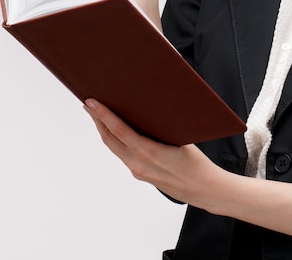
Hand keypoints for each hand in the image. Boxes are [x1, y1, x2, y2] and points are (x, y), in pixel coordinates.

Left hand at [83, 99, 222, 206]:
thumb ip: (161, 126)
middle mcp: (138, 163)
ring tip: (97, 115)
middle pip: (110, 138)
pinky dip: (115, 141)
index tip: (91, 102)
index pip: (118, 129)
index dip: (103, 114)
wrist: (203, 188)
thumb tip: (148, 107)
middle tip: (88, 103)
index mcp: (147, 152)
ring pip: (114, 147)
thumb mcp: (181, 137)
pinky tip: (116, 132)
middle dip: (97, 120)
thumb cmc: (196, 162)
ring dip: (104, 130)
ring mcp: (137, 170)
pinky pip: (122, 154)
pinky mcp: (140, 174)